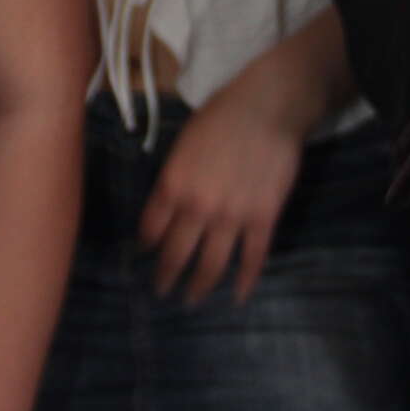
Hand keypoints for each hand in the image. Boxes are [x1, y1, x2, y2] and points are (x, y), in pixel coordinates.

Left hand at [137, 82, 305, 304]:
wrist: (266, 108)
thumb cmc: (221, 116)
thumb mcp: (183, 144)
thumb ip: (174, 178)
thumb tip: (168, 206)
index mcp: (173, 185)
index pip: (152, 228)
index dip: (146, 246)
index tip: (143, 258)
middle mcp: (197, 207)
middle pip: (176, 253)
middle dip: (166, 277)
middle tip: (161, 292)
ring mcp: (231, 217)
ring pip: (211, 264)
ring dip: (199, 287)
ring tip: (191, 302)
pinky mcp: (262, 218)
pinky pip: (252, 257)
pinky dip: (245, 280)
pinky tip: (238, 296)